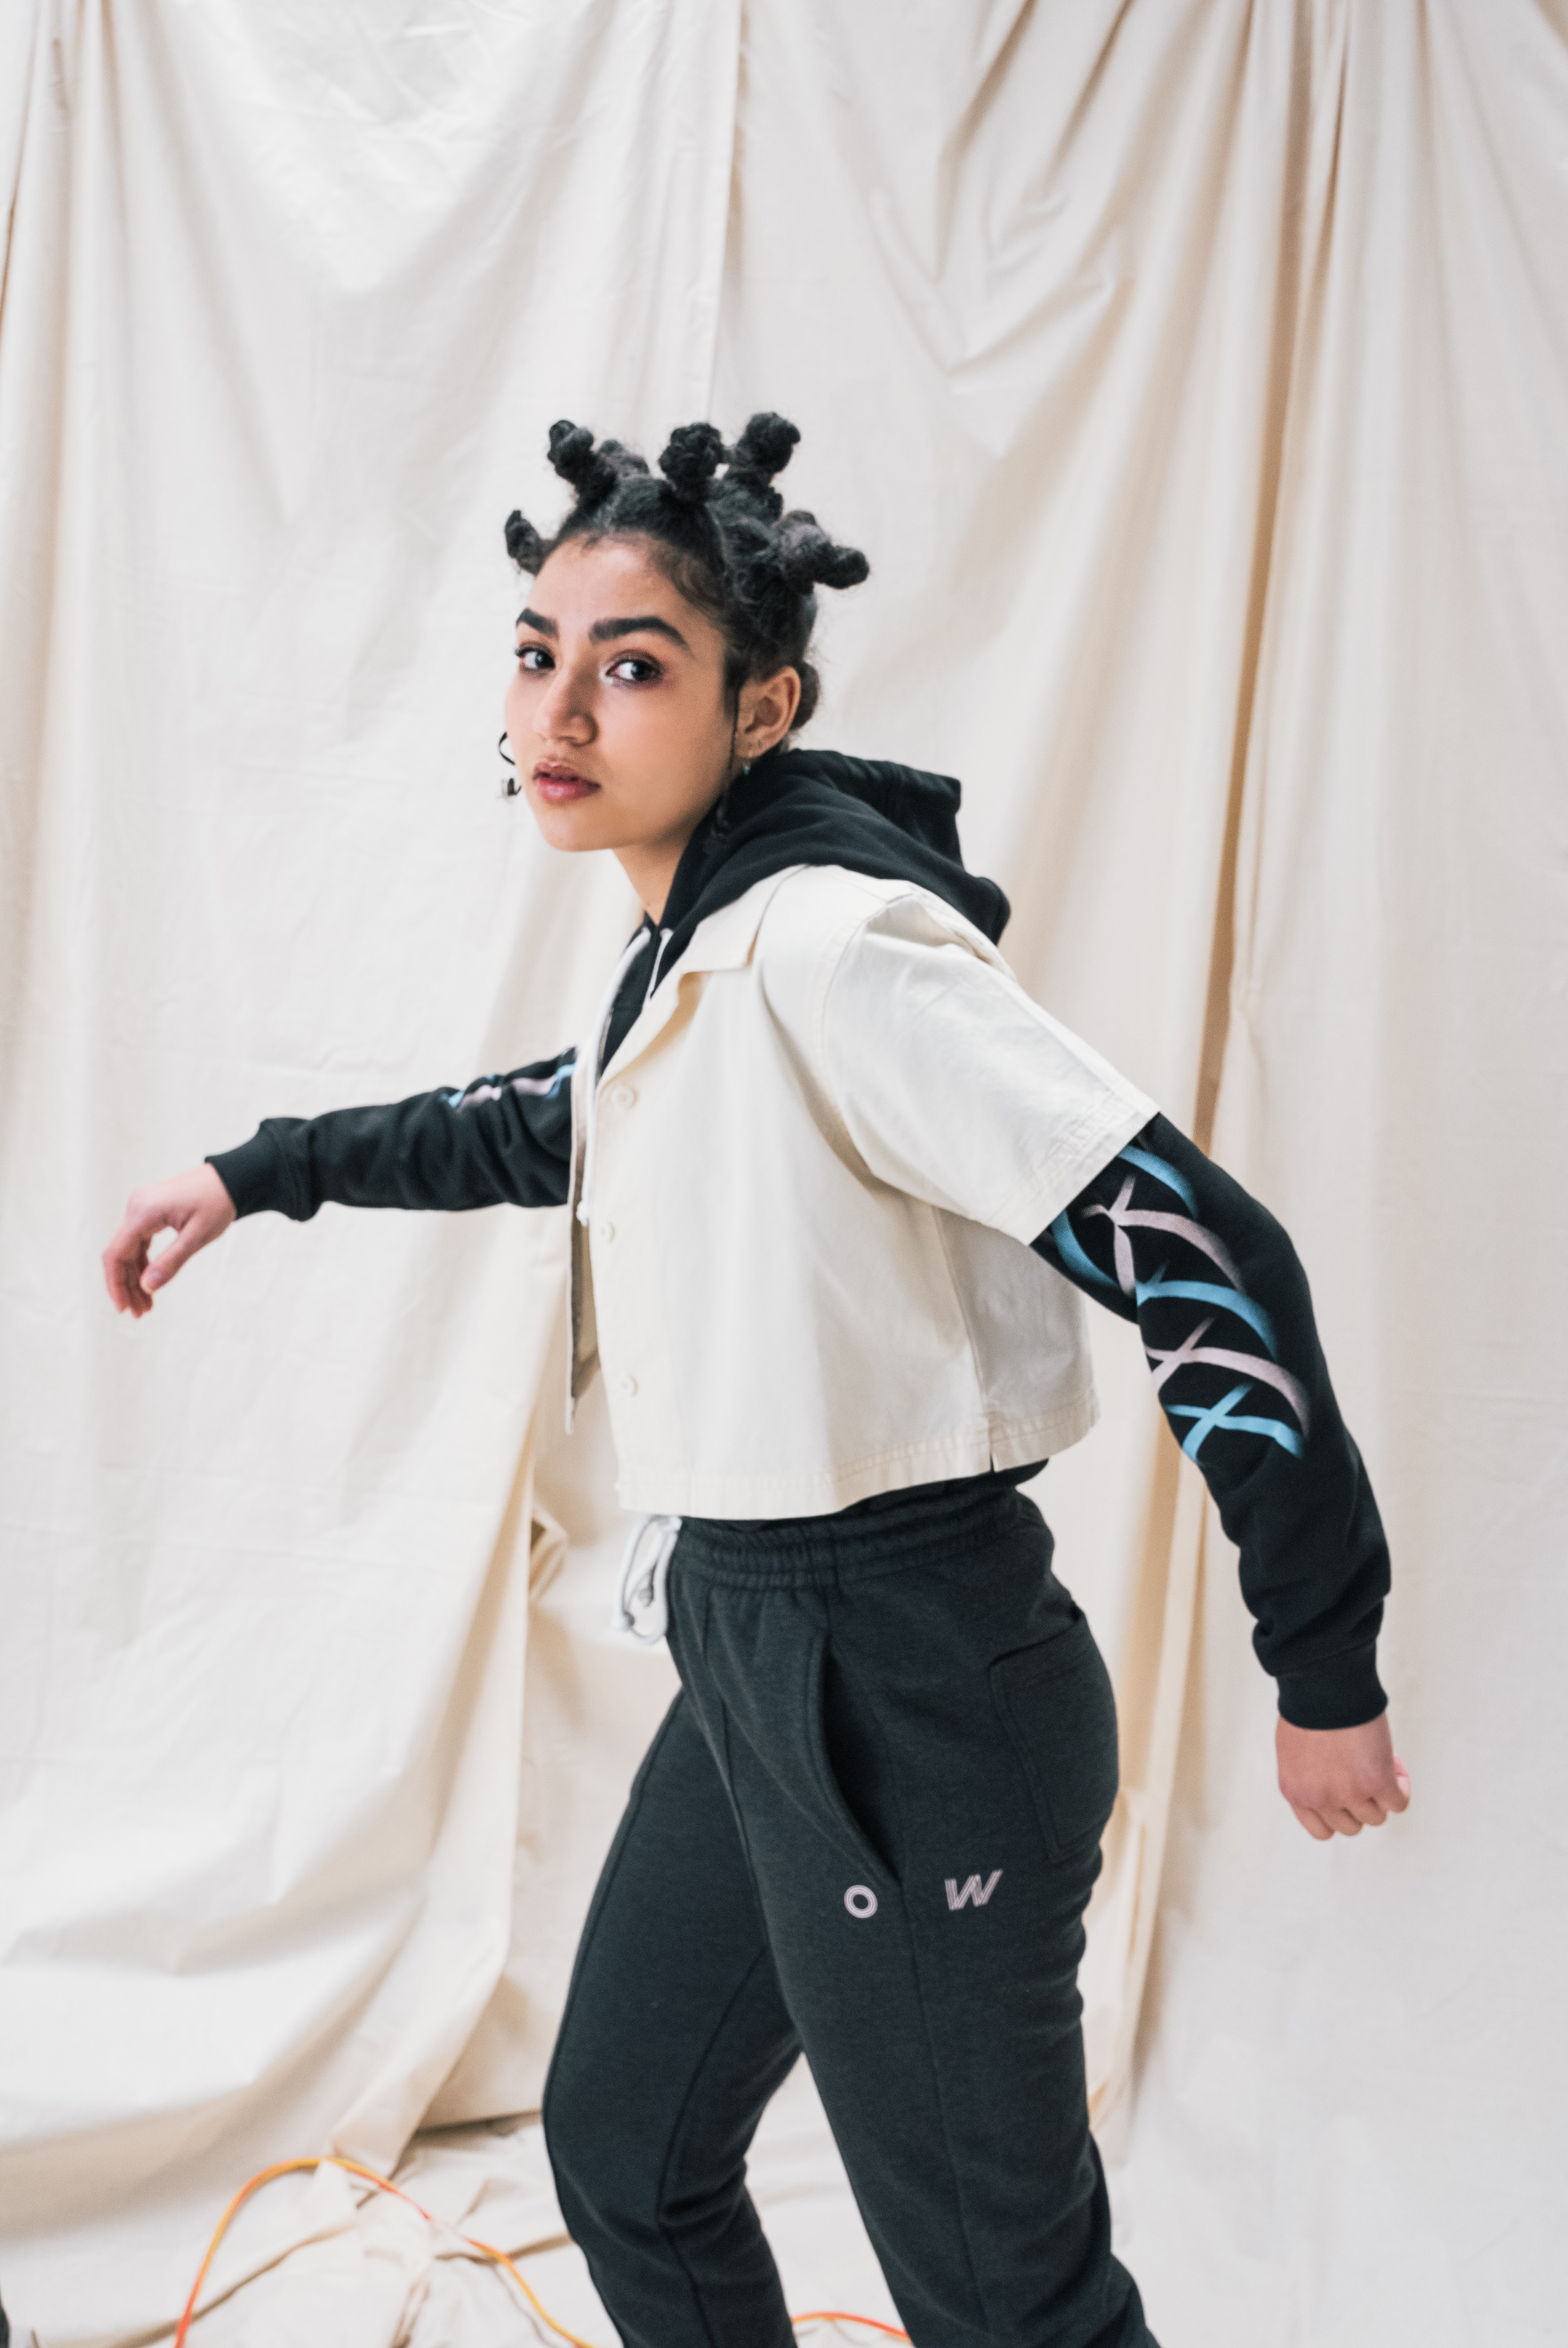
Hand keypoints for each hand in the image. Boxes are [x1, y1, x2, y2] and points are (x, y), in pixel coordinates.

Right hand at [102, 1163, 235, 1316]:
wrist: (231, 1178)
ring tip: (147, 1304)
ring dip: (135, 1277)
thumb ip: (171, 1262)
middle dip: (127, 1286)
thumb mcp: (197, 1236)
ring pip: (128, 1250)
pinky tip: (151, 1282)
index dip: (116, 1284)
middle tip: (140, 1314)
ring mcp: (140, 1208)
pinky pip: (139, 1241)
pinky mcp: (149, 1211)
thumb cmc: (218, 1203)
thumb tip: (147, 1287)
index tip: (123, 1308)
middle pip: (119, 1254)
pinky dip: (143, 1263)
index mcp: (142, 1212)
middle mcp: (135, 1208)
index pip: (115, 1254)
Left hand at [1276, 1713, 1410, 1840]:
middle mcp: (1320, 1799)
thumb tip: (1335, 1783)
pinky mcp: (1376, 1782)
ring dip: (1381, 1792)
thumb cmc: (1309, 1705)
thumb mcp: (1295, 1749)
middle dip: (1361, 1802)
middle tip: (1363, 1769)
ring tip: (1378, 1758)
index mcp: (1295, 1792)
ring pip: (1376, 1816)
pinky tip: (1394, 1763)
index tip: (1345, 1792)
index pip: (1322, 1830)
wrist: (1322, 1682)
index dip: (1339, 1814)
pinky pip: (1398, 1802)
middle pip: (1352, 1826)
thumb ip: (1310, 1774)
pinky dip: (1402, 1786)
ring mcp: (1348, 1793)